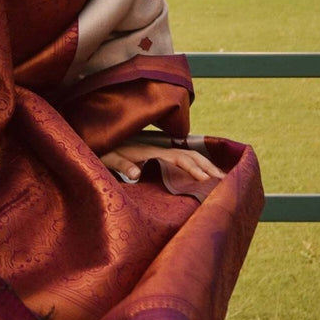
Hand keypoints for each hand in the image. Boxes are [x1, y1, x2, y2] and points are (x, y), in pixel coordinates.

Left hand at [101, 141, 222, 184]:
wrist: (94, 139)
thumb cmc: (99, 150)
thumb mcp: (107, 157)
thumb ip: (121, 164)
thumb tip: (136, 173)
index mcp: (150, 150)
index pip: (179, 158)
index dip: (194, 168)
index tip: (208, 180)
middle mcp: (157, 149)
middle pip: (189, 154)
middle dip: (207, 165)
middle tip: (225, 180)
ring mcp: (157, 152)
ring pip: (187, 155)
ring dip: (204, 164)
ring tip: (221, 177)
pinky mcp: (154, 157)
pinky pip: (180, 160)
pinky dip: (195, 165)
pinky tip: (202, 175)